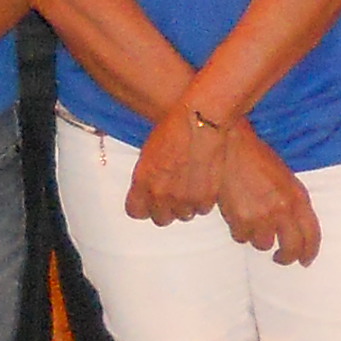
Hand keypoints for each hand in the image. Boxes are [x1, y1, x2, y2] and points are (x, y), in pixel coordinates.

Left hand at [128, 102, 235, 225]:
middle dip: (166, 208)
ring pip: (183, 215)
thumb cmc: (174, 129)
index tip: (148, 200)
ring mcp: (184, 200)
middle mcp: (161, 196)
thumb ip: (145, 178)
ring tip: (190, 184)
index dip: (143, 206)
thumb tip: (147, 190)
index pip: (136, 212)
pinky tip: (203, 182)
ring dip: (185, 204)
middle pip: (161, 219)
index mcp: (142, 183)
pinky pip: (202, 209)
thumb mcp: (148, 152)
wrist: (201, 122)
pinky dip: (203, 200)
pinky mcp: (205, 199)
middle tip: (173, 193)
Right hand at [215, 131, 323, 264]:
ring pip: (263, 244)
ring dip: (258, 237)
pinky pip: (242, 238)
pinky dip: (240, 231)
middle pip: (291, 248)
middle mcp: (283, 210)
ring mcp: (262, 217)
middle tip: (280, 257)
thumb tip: (296, 229)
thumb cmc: (258, 159)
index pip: (312, 234)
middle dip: (286, 257)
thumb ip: (294, 203)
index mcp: (298, 197)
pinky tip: (238, 215)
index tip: (305, 260)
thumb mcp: (286, 178)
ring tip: (252, 218)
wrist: (231, 148)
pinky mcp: (240, 220)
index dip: (310, 251)